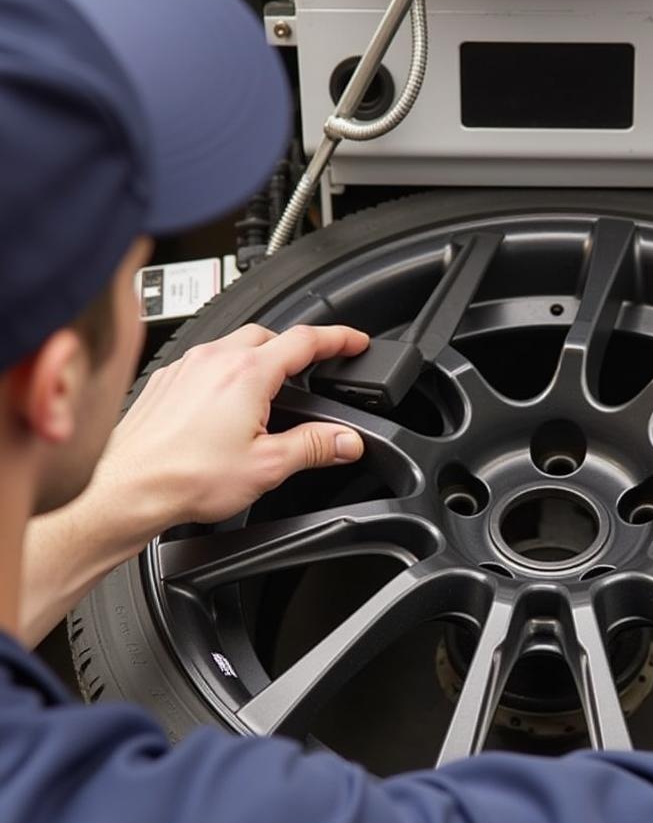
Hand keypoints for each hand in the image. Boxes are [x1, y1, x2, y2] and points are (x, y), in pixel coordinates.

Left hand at [97, 323, 370, 529]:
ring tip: (272, 390)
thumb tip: (347, 441)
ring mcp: (187, 367)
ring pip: (234, 344)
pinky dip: (227, 371)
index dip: (339, 338)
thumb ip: (314, 447)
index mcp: (247, 373)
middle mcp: (215, 359)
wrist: (127, 488)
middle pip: (269, 335)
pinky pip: (206, 361)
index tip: (355, 341)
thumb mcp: (268, 466)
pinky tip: (228, 403)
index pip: (306, 340)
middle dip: (296, 347)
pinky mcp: (167, 381)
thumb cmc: (185, 477)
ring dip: (260, 357)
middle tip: (315, 368)